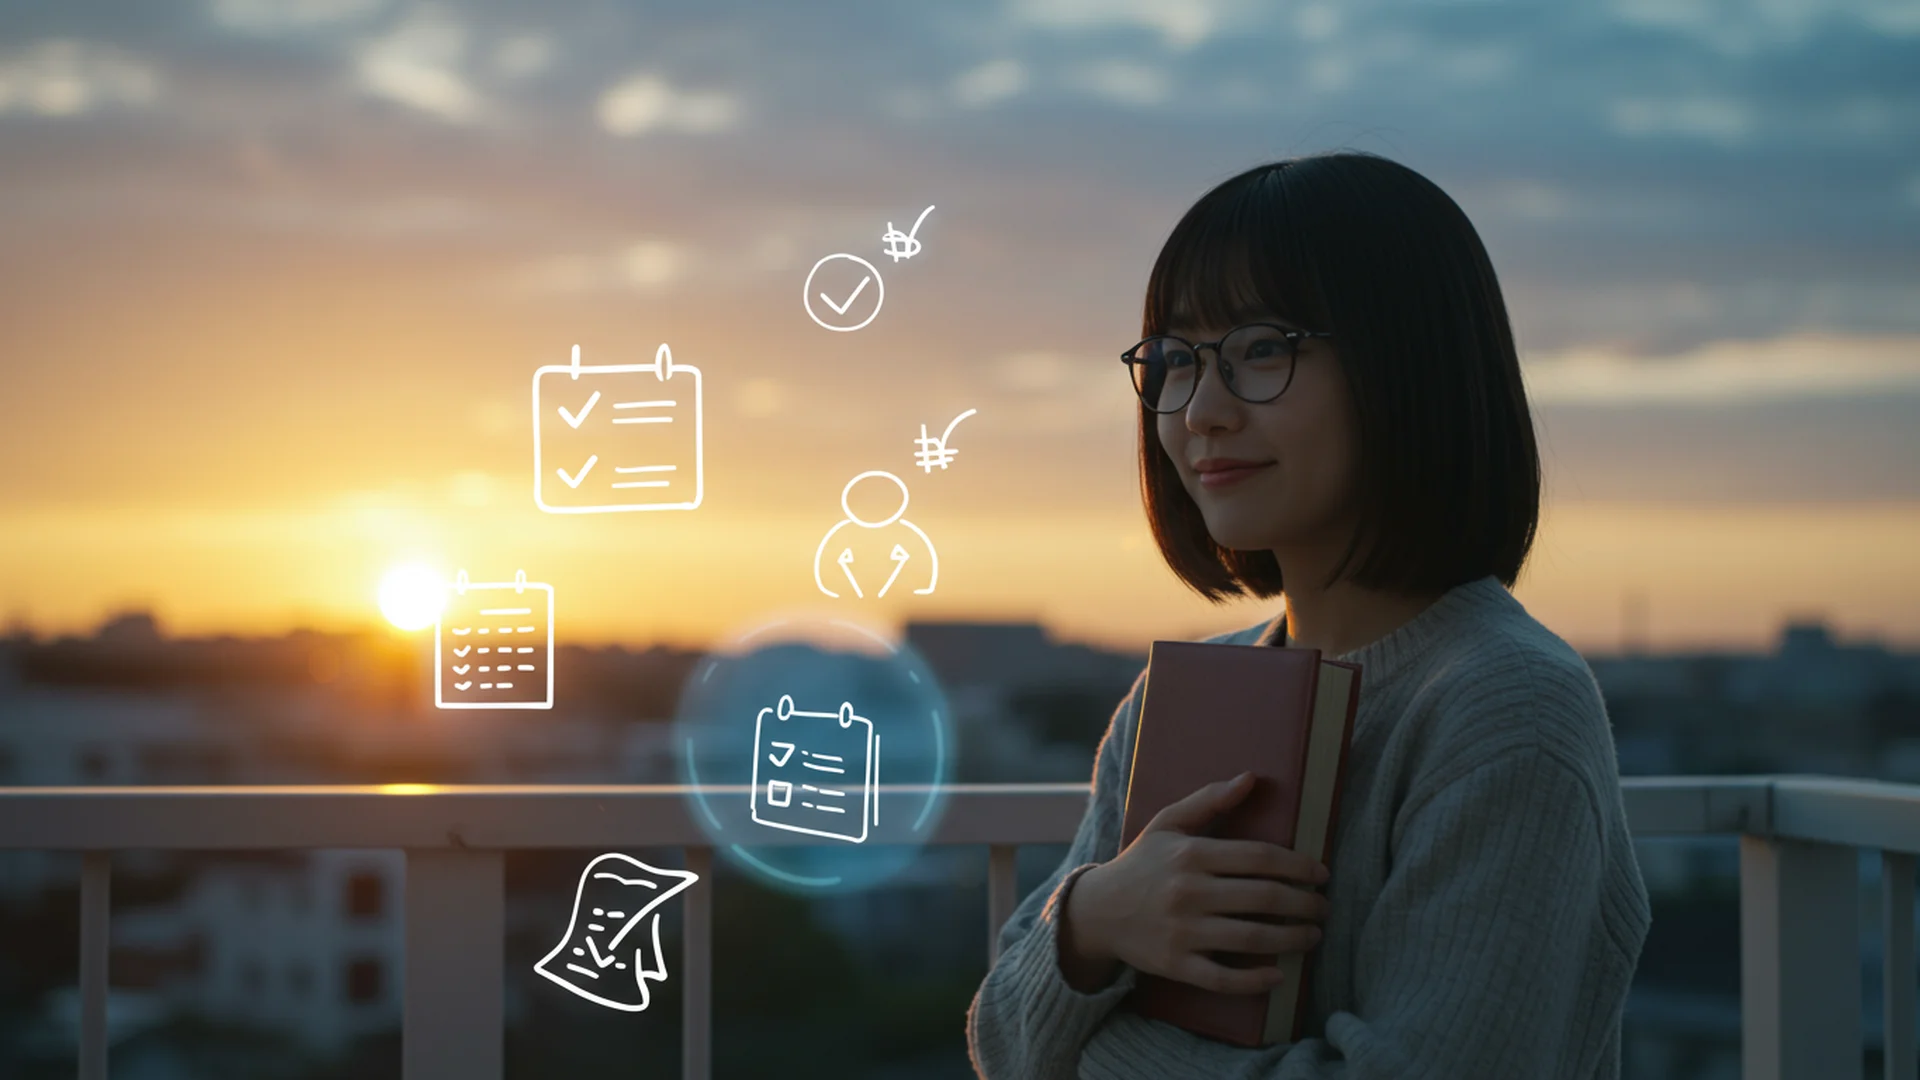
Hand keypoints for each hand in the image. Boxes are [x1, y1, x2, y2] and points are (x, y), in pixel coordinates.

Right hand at [1064, 772, 1329, 993]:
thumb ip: (1208, 800)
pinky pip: (1223, 977)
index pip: (1260, 857)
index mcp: (1191, 854)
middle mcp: (1189, 891)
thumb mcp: (1167, 824)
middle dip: (1304, 903)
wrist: (1097, 911)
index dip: (1298, 866)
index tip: (1321, 874)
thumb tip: (1250, 779)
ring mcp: (1182, 931)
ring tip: (1313, 935)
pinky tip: (1278, 975)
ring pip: (1252, 937)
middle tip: (1323, 907)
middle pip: (1264, 897)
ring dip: (1292, 939)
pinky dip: (1255, 980)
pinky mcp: (1176, 964)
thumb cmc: (1141, 864)